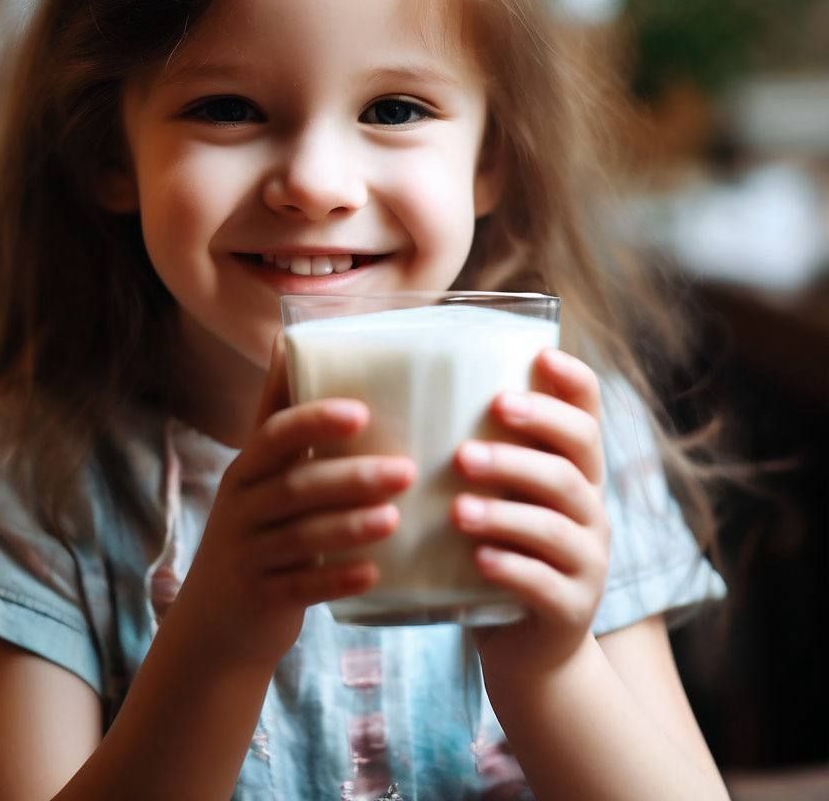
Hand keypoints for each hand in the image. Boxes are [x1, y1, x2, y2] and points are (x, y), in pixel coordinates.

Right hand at [173, 335, 416, 669]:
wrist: (213, 621)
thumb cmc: (255, 531)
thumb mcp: (257, 476)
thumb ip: (280, 420)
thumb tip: (287, 341)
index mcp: (247, 469)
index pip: (274, 434)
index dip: (314, 421)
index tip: (360, 412)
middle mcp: (242, 507)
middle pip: (296, 486)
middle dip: (352, 476)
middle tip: (407, 471)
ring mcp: (248, 554)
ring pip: (301, 537)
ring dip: (350, 526)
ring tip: (394, 518)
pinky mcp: (261, 597)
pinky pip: (301, 587)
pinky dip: (336, 580)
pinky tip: (372, 574)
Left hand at [450, 348, 609, 676]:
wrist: (529, 646)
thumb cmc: (501, 551)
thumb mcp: (501, 498)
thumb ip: (482, 454)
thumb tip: (413, 396)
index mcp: (575, 472)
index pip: (589, 416)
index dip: (572, 384)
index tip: (540, 356)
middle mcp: (590, 509)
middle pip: (572, 463)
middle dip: (524, 446)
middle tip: (467, 447)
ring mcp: (588, 561)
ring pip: (554, 525)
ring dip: (504, 512)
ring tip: (457, 509)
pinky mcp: (571, 608)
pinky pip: (544, 583)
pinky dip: (510, 568)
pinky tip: (477, 559)